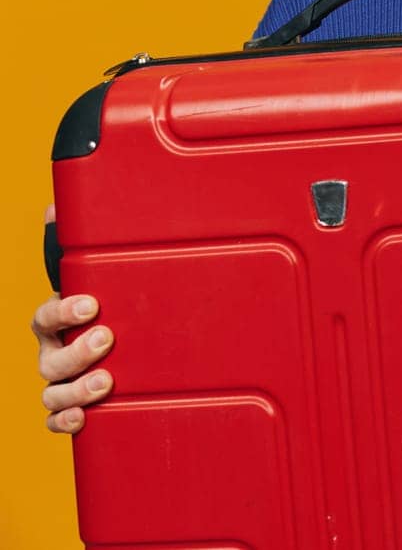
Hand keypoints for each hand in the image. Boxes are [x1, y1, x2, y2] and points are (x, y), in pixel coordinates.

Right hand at [32, 203, 114, 433]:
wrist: (128, 346)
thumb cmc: (112, 307)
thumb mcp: (107, 277)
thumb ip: (86, 246)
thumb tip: (58, 205)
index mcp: (58, 322)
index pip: (45, 316)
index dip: (62, 311)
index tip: (90, 304)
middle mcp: (54, 353)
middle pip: (49, 359)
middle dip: (76, 351)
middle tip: (107, 338)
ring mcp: (61, 383)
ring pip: (52, 393)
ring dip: (75, 391)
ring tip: (106, 382)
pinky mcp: (73, 408)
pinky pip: (58, 422)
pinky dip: (66, 423)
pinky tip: (84, 420)